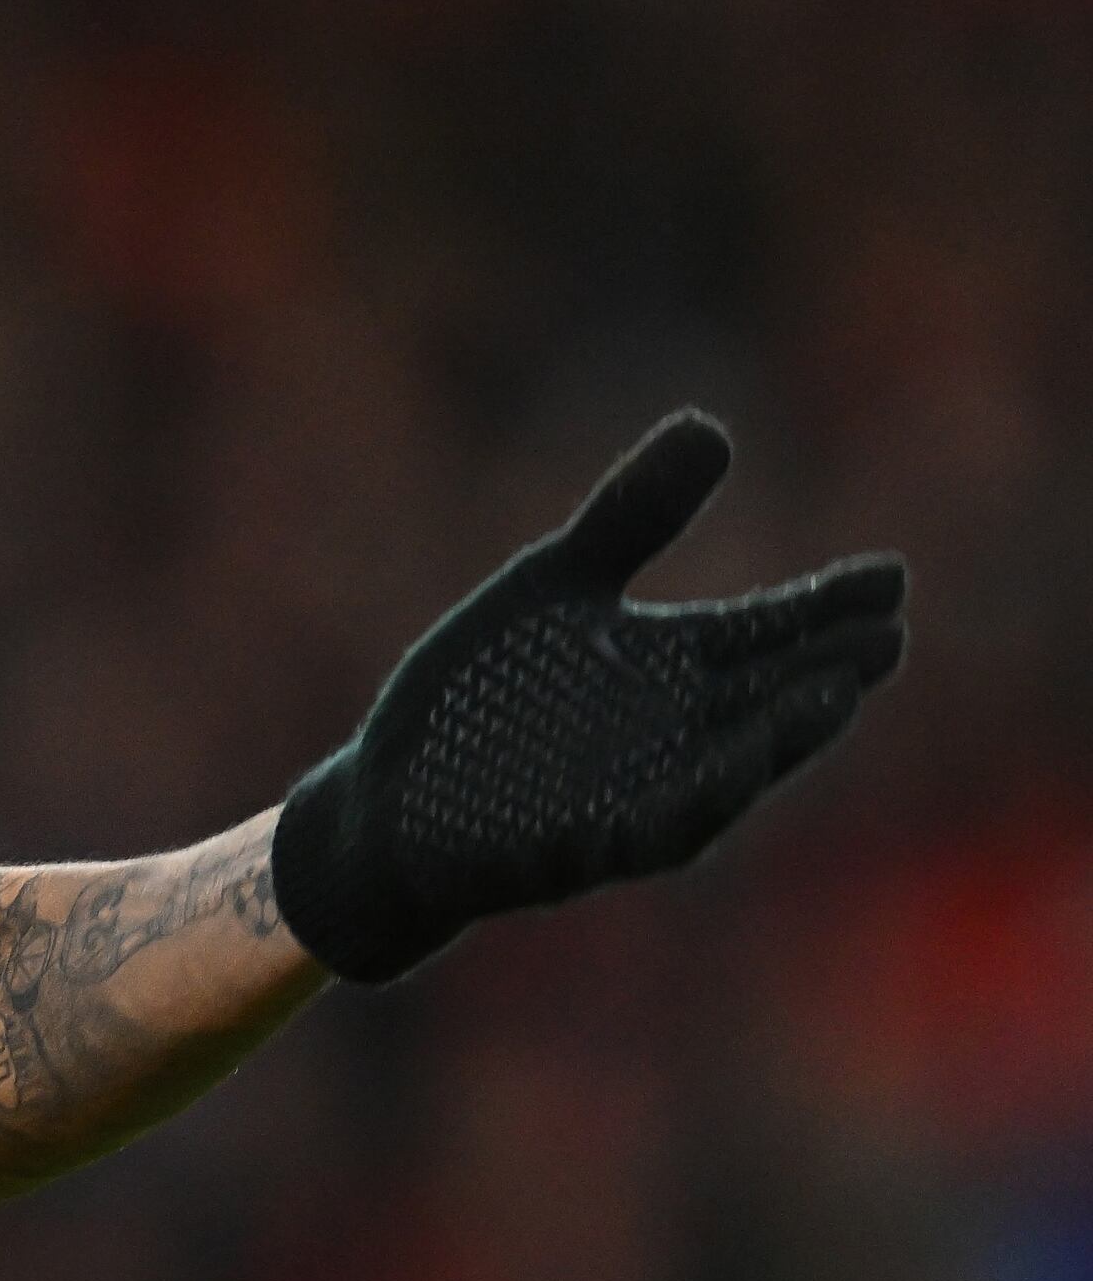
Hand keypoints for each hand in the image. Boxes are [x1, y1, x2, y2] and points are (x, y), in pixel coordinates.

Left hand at [270, 412, 906, 982]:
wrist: (389, 801)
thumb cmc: (481, 697)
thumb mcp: (551, 589)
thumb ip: (632, 521)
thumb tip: (714, 427)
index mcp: (669, 673)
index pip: (765, 634)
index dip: (827, 608)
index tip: (891, 576)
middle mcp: (669, 742)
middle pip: (764, 705)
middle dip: (825, 676)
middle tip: (886, 638)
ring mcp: (627, 802)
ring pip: (720, 778)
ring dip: (776, 742)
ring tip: (833, 696)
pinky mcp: (571, 853)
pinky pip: (639, 836)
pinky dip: (683, 805)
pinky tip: (721, 769)